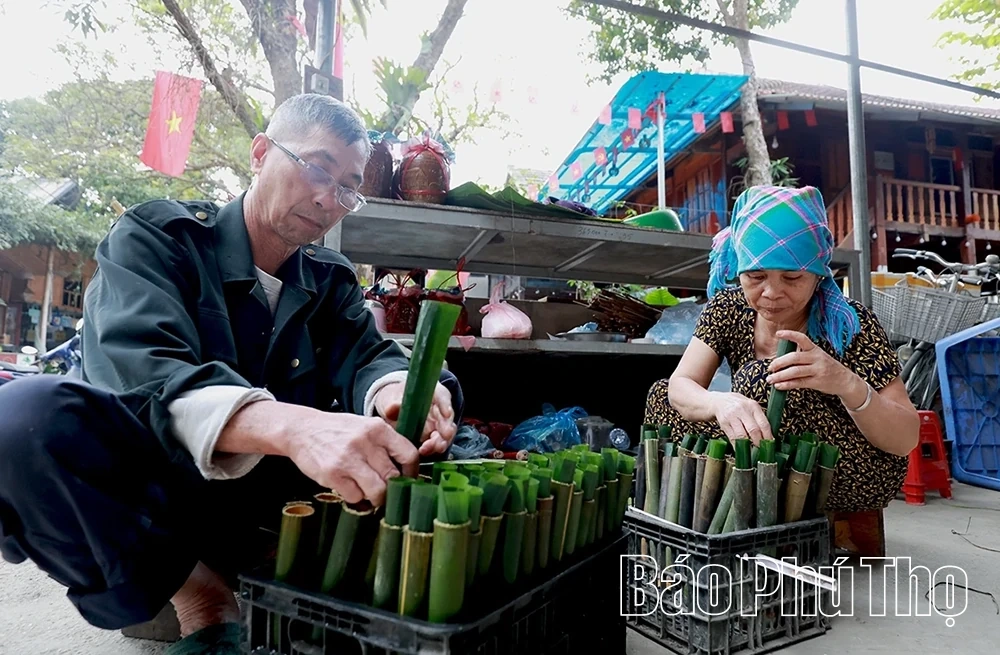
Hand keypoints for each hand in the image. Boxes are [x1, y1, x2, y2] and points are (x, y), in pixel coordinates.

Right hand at [285, 411, 417, 505]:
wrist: (302, 430)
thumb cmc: (338, 431)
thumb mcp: (365, 426)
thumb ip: (386, 443)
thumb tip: (407, 469)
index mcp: (378, 428)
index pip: (409, 454)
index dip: (412, 472)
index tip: (408, 480)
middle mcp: (365, 442)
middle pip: (393, 477)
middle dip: (392, 489)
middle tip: (387, 491)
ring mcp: (348, 459)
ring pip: (377, 491)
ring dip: (375, 498)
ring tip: (369, 492)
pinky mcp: (332, 474)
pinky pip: (355, 497)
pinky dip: (355, 497)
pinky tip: (349, 487)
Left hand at [374, 381, 456, 455]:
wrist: (390, 407)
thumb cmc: (394, 397)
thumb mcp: (391, 397)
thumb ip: (393, 402)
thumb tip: (391, 408)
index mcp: (432, 393)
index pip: (443, 396)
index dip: (446, 405)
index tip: (446, 413)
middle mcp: (438, 409)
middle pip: (447, 418)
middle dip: (447, 428)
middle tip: (444, 436)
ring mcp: (436, 424)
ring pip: (445, 433)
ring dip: (441, 441)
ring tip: (431, 447)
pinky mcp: (431, 437)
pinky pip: (436, 443)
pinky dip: (432, 448)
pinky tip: (424, 451)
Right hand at [710, 391, 772, 445]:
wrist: (718, 401)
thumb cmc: (737, 404)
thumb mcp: (750, 406)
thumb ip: (758, 417)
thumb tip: (768, 435)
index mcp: (752, 405)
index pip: (763, 423)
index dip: (768, 436)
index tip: (770, 444)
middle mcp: (742, 410)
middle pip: (753, 430)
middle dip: (758, 442)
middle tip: (761, 448)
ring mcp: (731, 416)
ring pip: (742, 436)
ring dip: (748, 445)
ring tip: (752, 450)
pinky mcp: (723, 423)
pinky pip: (732, 438)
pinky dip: (737, 446)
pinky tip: (741, 448)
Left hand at [766, 330, 859, 398]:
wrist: (845, 380)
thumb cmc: (826, 367)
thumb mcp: (817, 356)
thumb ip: (802, 356)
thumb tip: (779, 360)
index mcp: (815, 349)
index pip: (802, 339)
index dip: (790, 335)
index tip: (778, 333)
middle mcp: (816, 357)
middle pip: (794, 357)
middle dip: (779, 362)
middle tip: (770, 367)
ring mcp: (818, 370)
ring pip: (795, 371)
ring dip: (780, 376)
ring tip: (770, 379)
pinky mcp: (817, 382)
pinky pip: (799, 383)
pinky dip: (787, 384)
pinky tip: (779, 386)